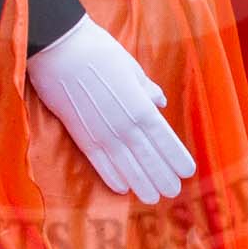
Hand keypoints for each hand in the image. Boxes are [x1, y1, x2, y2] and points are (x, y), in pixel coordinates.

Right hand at [28, 15, 194, 204]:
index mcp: (140, 106)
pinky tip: (121, 188)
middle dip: (162, 176)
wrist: (59, 49)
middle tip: (173, 192)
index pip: (164, 138)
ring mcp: (102, 133)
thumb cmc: (97, 51)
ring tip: (152, 199)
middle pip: (148, 157)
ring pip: (126, 166)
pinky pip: (99, 162)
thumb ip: (145, 88)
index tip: (187, 172)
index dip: (176, 157)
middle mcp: (124, 125)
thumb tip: (160, 100)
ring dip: (141, 183)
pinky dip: (111, 175)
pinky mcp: (81, 135)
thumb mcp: (130, 66)